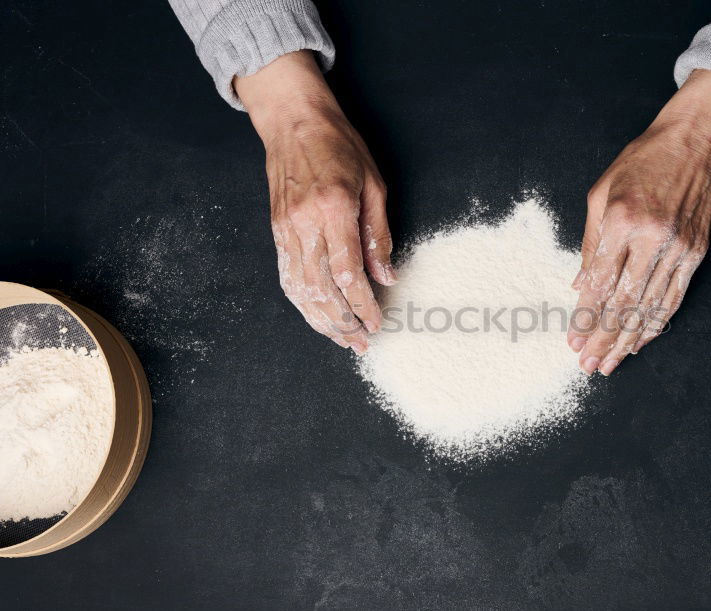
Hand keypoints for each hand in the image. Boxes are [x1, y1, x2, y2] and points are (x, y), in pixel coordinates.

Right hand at [235, 51, 395, 352]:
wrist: (293, 121)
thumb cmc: (339, 146)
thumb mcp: (374, 185)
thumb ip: (379, 235)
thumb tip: (386, 276)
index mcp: (333, 210)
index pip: (348, 274)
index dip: (363, 305)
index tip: (378, 322)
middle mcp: (305, 224)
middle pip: (322, 290)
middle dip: (343, 323)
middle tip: (362, 342)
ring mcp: (286, 229)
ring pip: (301, 290)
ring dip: (321, 320)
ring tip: (342, 338)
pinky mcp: (276, 231)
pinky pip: (287, 276)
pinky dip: (302, 302)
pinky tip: (317, 316)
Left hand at [568, 69, 710, 374]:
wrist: (695, 142)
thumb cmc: (641, 162)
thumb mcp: (601, 193)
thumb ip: (590, 243)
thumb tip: (581, 288)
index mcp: (622, 221)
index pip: (600, 284)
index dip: (585, 318)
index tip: (573, 341)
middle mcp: (652, 238)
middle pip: (623, 303)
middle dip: (603, 339)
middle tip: (588, 364)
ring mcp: (678, 248)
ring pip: (649, 307)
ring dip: (627, 340)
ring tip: (609, 364)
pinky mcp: (696, 253)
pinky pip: (674, 298)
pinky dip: (656, 324)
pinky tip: (640, 342)